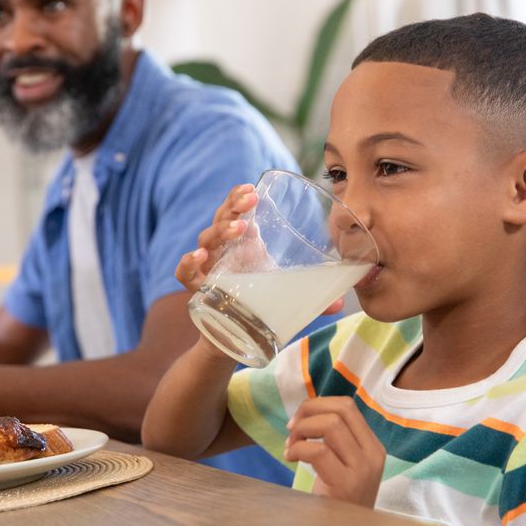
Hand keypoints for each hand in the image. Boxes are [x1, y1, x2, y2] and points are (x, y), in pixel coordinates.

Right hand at [174, 182, 343, 313]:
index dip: (239, 197)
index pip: (235, 210)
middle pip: (220, 218)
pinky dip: (186, 264)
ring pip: (205, 240)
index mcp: (242, 243)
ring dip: (220, 230)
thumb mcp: (284, 293)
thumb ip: (312, 296)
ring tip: (239, 229)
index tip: (252, 189)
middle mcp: (222, 250)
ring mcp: (207, 268)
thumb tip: (341, 303)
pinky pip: (183, 273)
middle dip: (233, 207)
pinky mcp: (196, 289)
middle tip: (250, 202)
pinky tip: (197, 257)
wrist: (232, 336)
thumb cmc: (256, 302)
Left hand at [284, 396, 385, 506]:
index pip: (347, 406)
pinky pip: (319, 451)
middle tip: (291, 429)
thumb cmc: (337, 500)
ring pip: (330, 425)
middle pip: (340, 410)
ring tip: (290, 446)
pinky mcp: (347, 485)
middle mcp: (373, 455)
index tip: (299, 419)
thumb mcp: (344, 464)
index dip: (317, 404)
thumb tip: (308, 410)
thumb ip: (335, 439)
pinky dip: (297, 449)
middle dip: (307, 412)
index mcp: (373, 446)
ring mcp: (363, 470)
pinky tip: (290, 458)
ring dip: (301, 430)